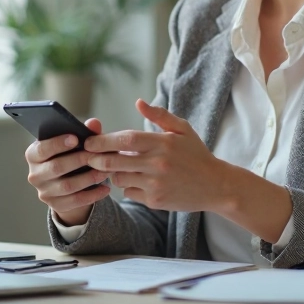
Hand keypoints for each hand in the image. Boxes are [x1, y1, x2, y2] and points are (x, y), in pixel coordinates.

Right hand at [24, 118, 109, 225]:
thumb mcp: (75, 143)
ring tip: (105, 172)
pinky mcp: (55, 205)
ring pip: (67, 186)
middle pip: (56, 168)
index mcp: (34, 154)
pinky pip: (75, 201)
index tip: (76, 139)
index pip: (42, 149)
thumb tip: (94, 123)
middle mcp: (35, 174)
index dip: (57, 144)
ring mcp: (44, 192)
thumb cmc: (70, 156)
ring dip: (89, 178)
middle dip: (79, 160)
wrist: (67, 183)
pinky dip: (93, 195)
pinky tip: (106, 188)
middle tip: (97, 155)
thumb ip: (84, 132)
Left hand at [83, 100, 229, 212]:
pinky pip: (129, 193)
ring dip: (113, 173)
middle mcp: (157, 164)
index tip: (89, 141)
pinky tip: (135, 180)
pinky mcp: (155, 201)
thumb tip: (138, 103)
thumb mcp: (182, 129)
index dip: (103, 140)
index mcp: (163, 143)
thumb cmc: (196, 154)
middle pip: (115, 161)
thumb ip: (159, 115)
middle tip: (88, 156)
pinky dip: (127, 186)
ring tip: (116, 166)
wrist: (215, 186)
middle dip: (96, 159)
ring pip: (119, 179)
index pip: (125, 140)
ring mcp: (155, 184)